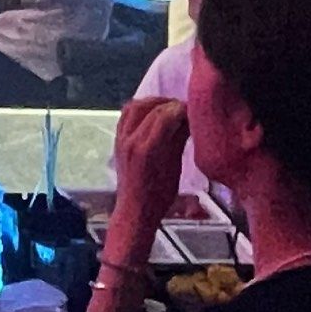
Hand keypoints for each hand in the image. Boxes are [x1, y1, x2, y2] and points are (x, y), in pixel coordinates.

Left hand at [109, 96, 189, 234]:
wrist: (135, 209)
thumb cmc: (160, 195)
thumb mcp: (175, 168)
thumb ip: (179, 140)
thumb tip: (189, 118)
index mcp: (147, 149)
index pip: (165, 115)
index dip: (180, 108)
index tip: (193, 109)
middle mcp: (131, 139)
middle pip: (151, 108)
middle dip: (170, 104)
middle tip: (184, 107)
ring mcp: (121, 138)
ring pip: (135, 106)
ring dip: (153, 102)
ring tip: (169, 107)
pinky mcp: (117, 139)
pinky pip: (126, 114)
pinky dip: (140, 108)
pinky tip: (152, 112)